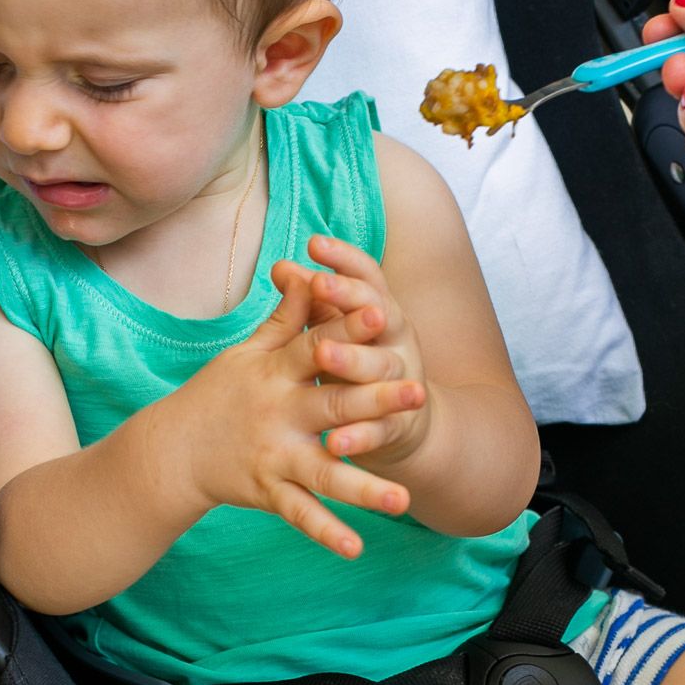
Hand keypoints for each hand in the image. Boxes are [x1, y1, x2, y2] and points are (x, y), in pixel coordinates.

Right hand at [164, 263, 422, 557]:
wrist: (170, 452)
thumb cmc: (217, 394)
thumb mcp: (247, 353)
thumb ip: (286, 318)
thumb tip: (310, 273)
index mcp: (275, 372)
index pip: (316, 345)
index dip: (348, 329)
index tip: (384, 314)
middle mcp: (277, 413)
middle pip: (333, 405)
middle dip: (377, 401)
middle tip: (420, 395)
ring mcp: (273, 456)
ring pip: (324, 473)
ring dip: (364, 488)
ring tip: (403, 501)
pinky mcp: (267, 491)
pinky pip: (300, 515)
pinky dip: (326, 532)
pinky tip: (356, 547)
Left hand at [280, 235, 432, 467]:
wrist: (404, 427)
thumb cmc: (358, 369)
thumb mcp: (340, 332)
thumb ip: (313, 303)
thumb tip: (280, 267)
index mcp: (382, 313)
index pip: (366, 278)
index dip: (343, 259)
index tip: (313, 243)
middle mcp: (396, 342)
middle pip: (376, 315)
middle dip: (349, 299)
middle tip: (319, 286)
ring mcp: (401, 383)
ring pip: (380, 368)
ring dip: (354, 360)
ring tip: (324, 355)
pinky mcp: (399, 426)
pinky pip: (380, 429)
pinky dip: (358, 435)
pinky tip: (334, 441)